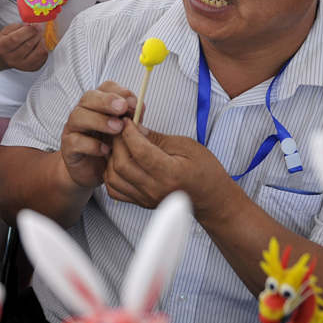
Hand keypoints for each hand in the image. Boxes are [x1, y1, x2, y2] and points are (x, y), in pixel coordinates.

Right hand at [0, 23, 47, 70]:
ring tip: (39, 37)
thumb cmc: (7, 40)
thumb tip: (33, 26)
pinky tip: (39, 44)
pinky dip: (44, 48)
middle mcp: (12, 58)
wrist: (5, 56)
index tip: (36, 24)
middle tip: (39, 28)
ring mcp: (22, 65)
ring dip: (42, 41)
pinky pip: (44, 57)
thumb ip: (20, 26)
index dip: (28, 30)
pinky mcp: (32, 68)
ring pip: (39, 52)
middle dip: (36, 34)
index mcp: (3, 46)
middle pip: (29, 44)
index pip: (16, 38)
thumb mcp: (8, 30)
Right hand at [60, 82, 137, 188]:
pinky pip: (75, 141)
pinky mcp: (68, 146)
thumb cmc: (109, 146)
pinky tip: (106, 150)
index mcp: (98, 104)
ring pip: (79, 116)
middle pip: (89, 97)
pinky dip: (91, 145)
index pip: (105, 88)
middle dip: (107, 101)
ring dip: (100, 120)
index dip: (120, 91)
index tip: (134, 102)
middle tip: (123, 108)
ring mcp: (73, 128)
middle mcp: (83, 111)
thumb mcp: (124, 132)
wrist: (91, 170)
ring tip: (118, 128)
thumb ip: (131, 122)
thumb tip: (140, 115)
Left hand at [104, 120, 237, 219]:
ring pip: (113, 178)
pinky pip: (115, 190)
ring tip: (118, 142)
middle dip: (117, 141)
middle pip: (121, 164)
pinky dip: (110, 173)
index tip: (127, 120)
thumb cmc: (205, 170)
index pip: (139, 151)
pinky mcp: (141, 202)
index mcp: (171, 174)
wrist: (211, 198)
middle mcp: (155, 189)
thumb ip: (158, 139)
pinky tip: (117, 160)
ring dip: (111, 157)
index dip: (129, 132)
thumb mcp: (186, 146)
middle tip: (119, 127)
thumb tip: (135, 128)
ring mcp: (146, 198)